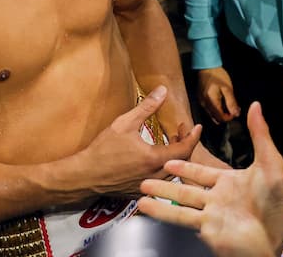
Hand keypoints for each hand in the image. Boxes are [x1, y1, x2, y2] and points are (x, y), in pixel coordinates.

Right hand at [77, 85, 202, 196]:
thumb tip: (163, 90)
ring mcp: (148, 186)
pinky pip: (160, 180)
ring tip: (171, 141)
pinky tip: (157, 157)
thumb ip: (147, 107)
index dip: (193, 136)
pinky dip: (165, 167)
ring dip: (175, 156)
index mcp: (155, 159)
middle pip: (182, 161)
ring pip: (172, 172)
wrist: (85, 176)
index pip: (186, 148)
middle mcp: (155, 176)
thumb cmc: (103, 150)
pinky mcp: (140, 192)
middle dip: (185, 144)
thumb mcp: (125, 123)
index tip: (197, 126)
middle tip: (181, 130)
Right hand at [138, 103, 282, 256]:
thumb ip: (259, 134)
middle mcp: (218, 198)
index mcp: (231, 181)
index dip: (186, 166)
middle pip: (187, 188)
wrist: (282, 232)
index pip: (202, 172)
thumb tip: (256, 105)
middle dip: (166, 182)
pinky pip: (181, 218)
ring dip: (160, 197)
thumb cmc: (279, 199)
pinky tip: (147, 207)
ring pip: (179, 203)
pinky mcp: (208, 230)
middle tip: (146, 175)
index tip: (169, 159)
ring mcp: (211, 215)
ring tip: (140, 191)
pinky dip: (163, 212)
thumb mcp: (270, 161)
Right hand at [197, 66, 239, 123]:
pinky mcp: (200, 99)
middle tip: (233, 109)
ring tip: (229, 105)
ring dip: (221, 113)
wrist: (206, 66)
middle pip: (215, 118)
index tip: (236, 112)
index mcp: (211, 101)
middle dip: (226, 116)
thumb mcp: (227, 88)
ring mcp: (201, 102)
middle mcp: (204, 104)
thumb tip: (235, 113)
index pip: (220, 117)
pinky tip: (221, 102)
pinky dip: (216, 109)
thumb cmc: (217, 75)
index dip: (229, 117)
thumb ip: (231, 102)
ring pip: (212, 114)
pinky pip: (208, 109)